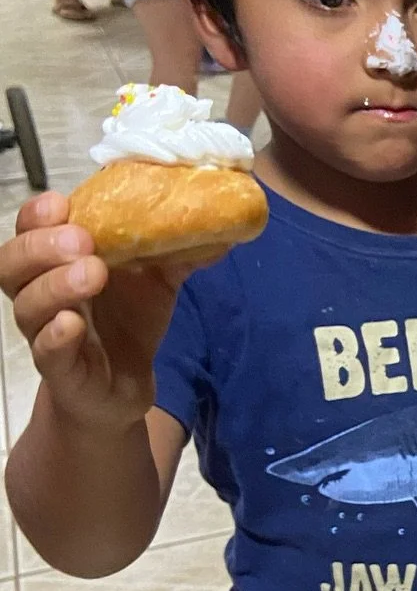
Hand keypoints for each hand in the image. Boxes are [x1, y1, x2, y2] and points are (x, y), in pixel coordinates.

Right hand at [0, 193, 204, 433]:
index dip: (37, 215)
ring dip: (55, 285)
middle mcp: (41, 294)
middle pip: (13, 263)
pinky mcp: (60, 370)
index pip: (29, 230)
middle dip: (44, 246)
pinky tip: (72, 324)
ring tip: (93, 273)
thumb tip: (223, 224)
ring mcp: (46, 333)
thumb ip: (178, 252)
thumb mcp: (157, 282)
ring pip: (28, 305)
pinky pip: (46, 351)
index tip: (62, 203)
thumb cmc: (128, 322)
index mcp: (57, 263)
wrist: (124, 387)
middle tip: (84, 241)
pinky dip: (56, 335)